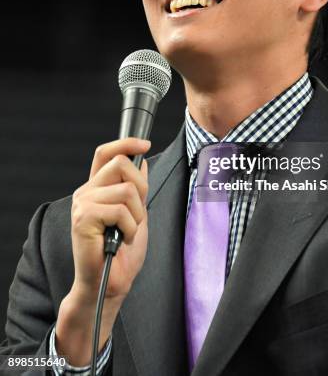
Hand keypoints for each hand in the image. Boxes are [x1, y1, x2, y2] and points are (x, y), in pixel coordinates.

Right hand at [70, 137, 149, 301]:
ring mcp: (82, 204)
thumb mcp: (136, 213)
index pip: (105, 153)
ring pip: (126, 189)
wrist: (109, 285)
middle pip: (120, 164)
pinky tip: (122, 240)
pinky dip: (130, 227)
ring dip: (137, 214)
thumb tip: (141, 161)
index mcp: (96, 188)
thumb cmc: (121, 253)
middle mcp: (86, 192)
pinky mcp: (83, 218)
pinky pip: (120, 210)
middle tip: (138, 214)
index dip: (125, 143)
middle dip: (141, 187)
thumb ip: (136, 188)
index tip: (145, 144)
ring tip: (128, 231)